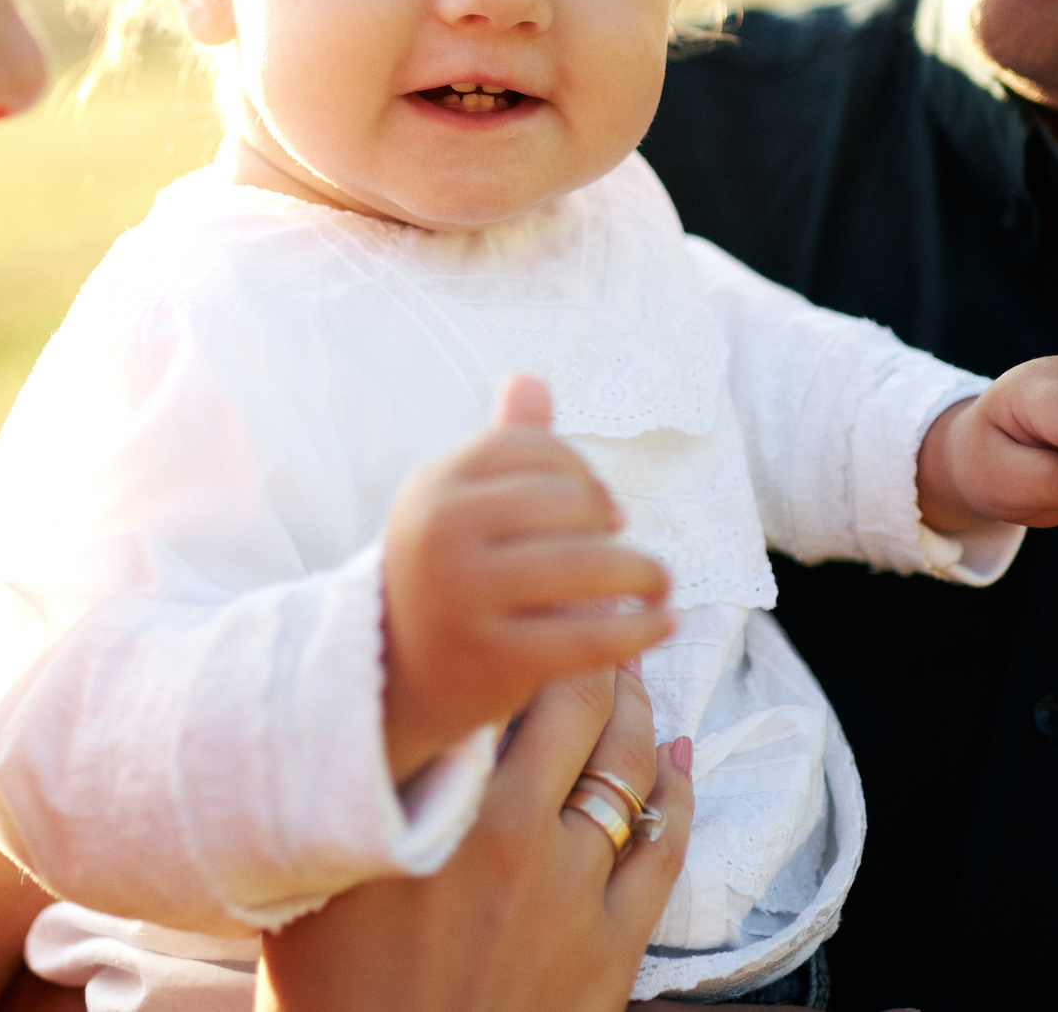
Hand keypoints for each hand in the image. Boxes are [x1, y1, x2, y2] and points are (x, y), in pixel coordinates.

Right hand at [261, 665, 694, 1011]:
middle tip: (587, 625)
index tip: (524, 607)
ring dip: (636, 708)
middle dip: (587, 653)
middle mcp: (510, 833)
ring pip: (629, 762)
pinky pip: (665, 841)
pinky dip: (676, 788)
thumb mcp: (324, 876)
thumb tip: (384, 716)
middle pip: (574, 705)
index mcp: (436, 808)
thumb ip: (365, 791)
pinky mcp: (614, 943)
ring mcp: (571, 887)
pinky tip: (677, 758)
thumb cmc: (335, 996)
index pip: (495, 684)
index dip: (518, 632)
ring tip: (630, 677)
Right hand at [383, 375, 674, 781]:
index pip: (534, 449)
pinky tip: (663, 623)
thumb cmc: (447, 578)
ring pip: (585, 565)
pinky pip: (590, 635)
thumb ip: (503, 446)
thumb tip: (530, 377)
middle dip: (609, 523)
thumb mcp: (458, 507)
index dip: (582, 474)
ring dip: (641, 572)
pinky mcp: (493, 657)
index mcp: (434, 486)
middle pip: (566, 501)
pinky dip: (640, 628)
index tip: (600, 512)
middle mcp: (440, 531)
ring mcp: (462, 594)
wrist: (394, 680)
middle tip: (625, 553)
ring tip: (659, 585)